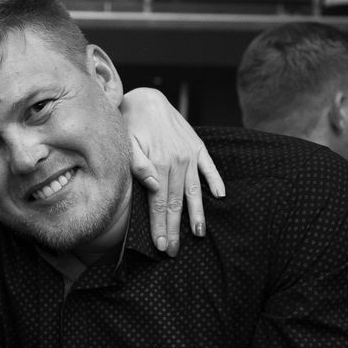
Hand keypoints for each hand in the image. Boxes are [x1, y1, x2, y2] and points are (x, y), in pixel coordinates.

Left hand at [121, 87, 225, 256]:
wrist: (145, 97)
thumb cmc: (130, 123)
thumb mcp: (127, 143)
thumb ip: (138, 164)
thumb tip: (153, 186)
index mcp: (159, 163)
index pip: (159, 203)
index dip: (160, 225)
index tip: (161, 245)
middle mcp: (178, 161)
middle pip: (176, 202)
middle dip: (175, 228)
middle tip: (174, 250)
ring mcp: (190, 154)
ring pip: (194, 190)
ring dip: (197, 213)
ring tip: (198, 233)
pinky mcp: (198, 146)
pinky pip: (209, 167)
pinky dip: (215, 181)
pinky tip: (220, 196)